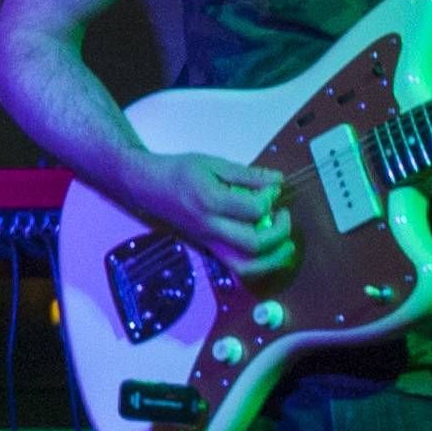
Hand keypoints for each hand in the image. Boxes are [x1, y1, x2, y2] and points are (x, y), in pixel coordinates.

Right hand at [132, 148, 295, 280]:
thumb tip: (278, 180)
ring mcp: (207, 242)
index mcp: (209, 201)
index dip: (270, 198)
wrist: (146, 187)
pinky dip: (258, 265)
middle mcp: (209, 227)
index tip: (272, 187)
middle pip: (253, 244)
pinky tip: (268, 251)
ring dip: (272, 259)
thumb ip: (247, 174)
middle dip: (279, 232)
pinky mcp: (207, 248)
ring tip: (285, 244)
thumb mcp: (212, 163)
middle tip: (283, 214)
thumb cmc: (178, 171)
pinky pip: (235, 267)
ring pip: (245, 267)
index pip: (253, 209)